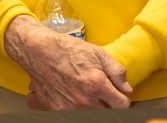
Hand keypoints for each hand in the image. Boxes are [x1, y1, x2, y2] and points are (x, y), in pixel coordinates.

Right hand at [3, 15, 131, 109]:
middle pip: (109, 113)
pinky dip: (78, 109)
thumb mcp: (97, 52)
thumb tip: (127, 88)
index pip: (122, 105)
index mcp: (97, 85)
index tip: (118, 94)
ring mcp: (71, 108)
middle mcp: (85, 101)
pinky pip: (76, 116)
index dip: (122, 98)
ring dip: (94, 107)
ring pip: (94, 116)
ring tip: (88, 94)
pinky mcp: (58, 111)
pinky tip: (75, 96)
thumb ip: (117, 71)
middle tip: (103, 93)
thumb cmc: (67, 50)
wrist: (39, 52)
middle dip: (109, 104)